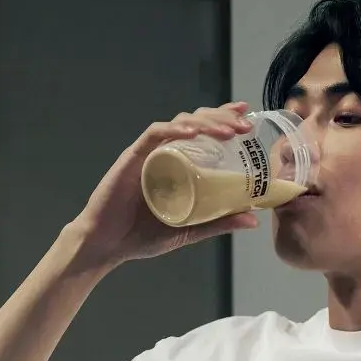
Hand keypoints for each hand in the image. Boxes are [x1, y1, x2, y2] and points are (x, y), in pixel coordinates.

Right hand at [67, 103, 260, 269]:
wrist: (107, 245)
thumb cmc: (142, 236)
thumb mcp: (189, 230)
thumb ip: (218, 222)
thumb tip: (253, 220)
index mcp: (179, 164)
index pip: (204, 132)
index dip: (225, 119)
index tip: (247, 116)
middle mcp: (165, 152)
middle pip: (196, 121)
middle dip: (222, 118)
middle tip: (245, 125)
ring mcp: (149, 153)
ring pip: (179, 122)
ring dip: (205, 122)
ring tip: (227, 130)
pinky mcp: (133, 156)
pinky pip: (154, 134)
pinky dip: (174, 129)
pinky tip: (191, 132)